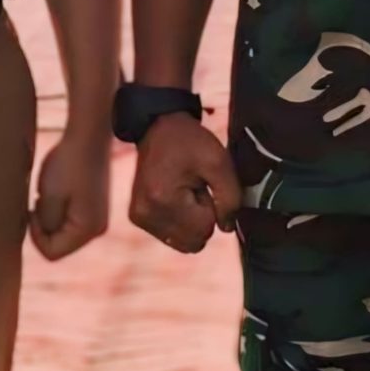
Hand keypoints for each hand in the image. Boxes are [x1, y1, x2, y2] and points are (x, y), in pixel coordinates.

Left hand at [30, 128, 110, 260]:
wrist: (88, 136)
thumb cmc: (67, 164)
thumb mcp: (49, 197)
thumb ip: (44, 224)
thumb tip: (41, 235)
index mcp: (88, 230)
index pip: (52, 253)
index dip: (35, 235)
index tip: (31, 210)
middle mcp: (97, 230)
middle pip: (59, 244)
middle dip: (43, 226)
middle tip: (37, 200)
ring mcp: (98, 218)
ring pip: (63, 232)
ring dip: (49, 216)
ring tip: (46, 192)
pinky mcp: (94, 207)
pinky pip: (70, 220)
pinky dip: (58, 209)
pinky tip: (55, 189)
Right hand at [128, 112, 240, 253]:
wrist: (157, 127)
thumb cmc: (189, 142)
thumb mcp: (219, 162)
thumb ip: (231, 198)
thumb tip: (227, 228)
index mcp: (163, 200)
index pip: (205, 229)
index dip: (211, 207)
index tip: (202, 185)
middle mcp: (146, 214)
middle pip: (193, 242)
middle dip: (201, 218)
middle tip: (194, 189)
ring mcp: (139, 217)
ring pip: (183, 242)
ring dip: (191, 221)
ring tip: (184, 192)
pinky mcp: (138, 217)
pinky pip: (171, 236)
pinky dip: (179, 221)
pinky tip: (174, 197)